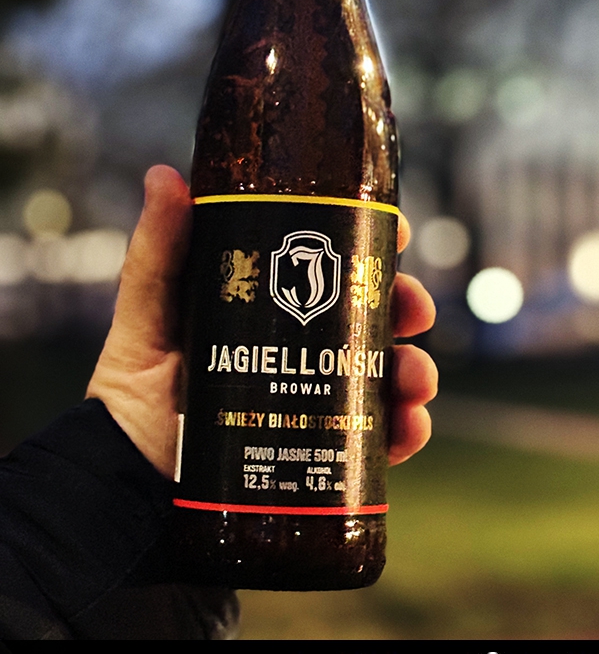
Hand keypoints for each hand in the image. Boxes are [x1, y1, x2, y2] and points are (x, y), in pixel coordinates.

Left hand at [86, 165, 437, 476]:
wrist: (128, 477)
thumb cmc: (133, 389)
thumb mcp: (148, 310)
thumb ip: (157, 249)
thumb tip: (162, 176)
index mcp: (274, 303)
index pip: (336, 261)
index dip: (374, 242)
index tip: (399, 230)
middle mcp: (303, 346)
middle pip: (375, 315)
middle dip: (407, 308)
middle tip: (413, 312)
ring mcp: (317, 397)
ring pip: (388, 374)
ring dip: (416, 371)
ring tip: (414, 381)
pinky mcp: (322, 447)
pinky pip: (379, 439)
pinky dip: (405, 432)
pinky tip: (407, 429)